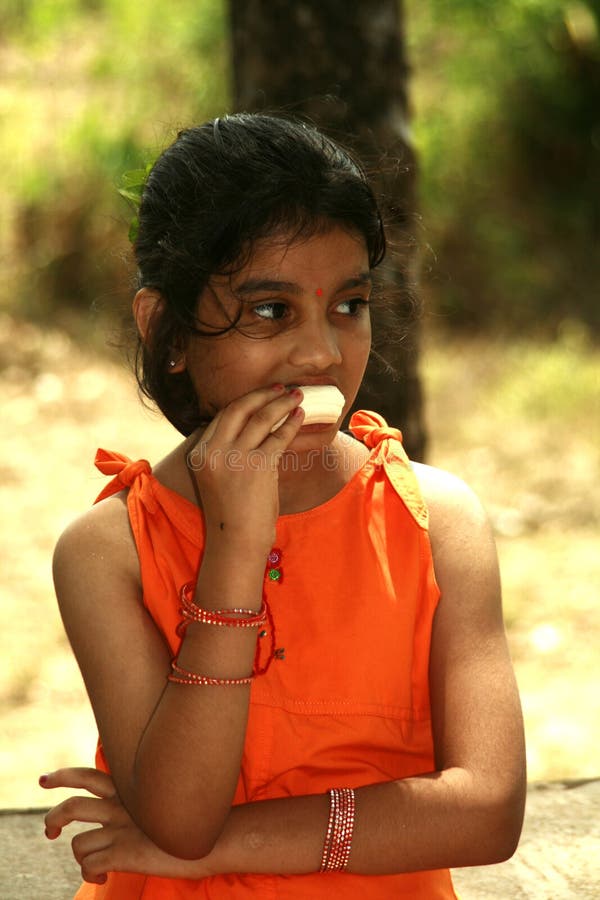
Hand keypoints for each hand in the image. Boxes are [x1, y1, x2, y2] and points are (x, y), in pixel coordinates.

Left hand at [41, 768, 213, 883]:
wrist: (214, 835)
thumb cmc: (194, 818)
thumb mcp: (164, 799)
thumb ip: (143, 799)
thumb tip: (132, 808)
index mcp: (129, 791)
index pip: (88, 776)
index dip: (63, 776)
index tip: (46, 780)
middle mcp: (121, 808)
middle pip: (72, 807)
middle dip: (54, 818)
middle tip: (50, 830)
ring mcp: (121, 831)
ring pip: (77, 843)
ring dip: (79, 856)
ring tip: (88, 863)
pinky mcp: (124, 854)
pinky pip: (90, 866)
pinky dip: (91, 875)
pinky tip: (105, 878)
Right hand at [188, 384, 303, 549]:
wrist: (236, 542)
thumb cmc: (233, 514)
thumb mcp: (219, 479)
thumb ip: (226, 454)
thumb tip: (254, 429)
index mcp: (199, 454)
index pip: (221, 418)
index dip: (244, 403)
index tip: (260, 396)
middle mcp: (213, 452)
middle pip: (237, 409)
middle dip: (261, 395)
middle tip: (279, 388)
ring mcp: (235, 458)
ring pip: (261, 417)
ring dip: (281, 403)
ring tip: (296, 396)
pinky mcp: (258, 466)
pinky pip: (279, 436)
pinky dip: (291, 423)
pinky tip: (300, 416)